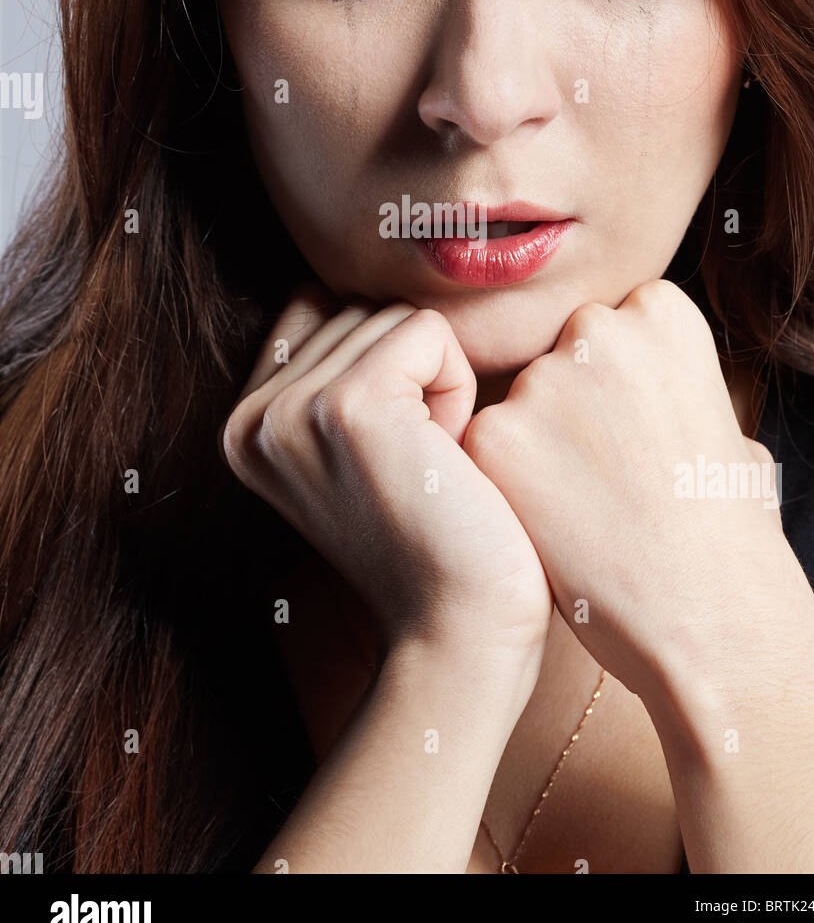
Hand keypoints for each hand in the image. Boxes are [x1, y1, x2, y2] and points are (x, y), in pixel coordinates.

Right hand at [219, 284, 553, 679]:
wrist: (462, 632)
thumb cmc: (437, 542)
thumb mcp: (359, 452)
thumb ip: (336, 373)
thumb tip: (357, 290)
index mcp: (243, 428)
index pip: (319, 310)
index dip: (385, 365)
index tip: (397, 455)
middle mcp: (250, 419)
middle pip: (361, 309)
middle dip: (412, 375)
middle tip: (419, 469)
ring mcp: (291, 412)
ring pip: (396, 316)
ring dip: (438, 381)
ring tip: (430, 466)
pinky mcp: (348, 406)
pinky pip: (429, 332)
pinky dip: (459, 387)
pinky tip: (448, 458)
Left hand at [462, 279, 785, 702]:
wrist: (710, 612)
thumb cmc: (729, 529)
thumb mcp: (724, 420)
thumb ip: (669, 382)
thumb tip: (642, 387)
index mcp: (661, 313)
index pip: (612, 327)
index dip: (622, 390)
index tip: (644, 435)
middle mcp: (598, 330)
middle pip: (559, 356)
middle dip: (571, 406)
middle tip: (609, 474)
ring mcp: (542, 381)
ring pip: (518, 403)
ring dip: (535, 446)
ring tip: (588, 509)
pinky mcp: (494, 437)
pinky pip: (484, 448)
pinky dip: (506, 486)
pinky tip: (555, 525)